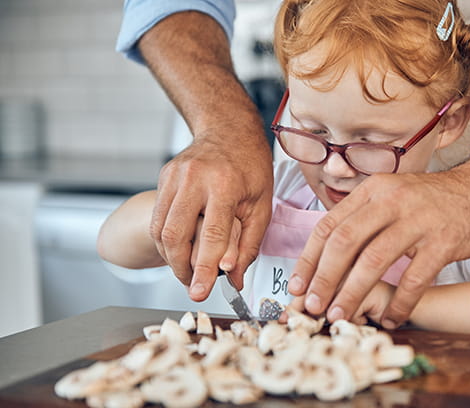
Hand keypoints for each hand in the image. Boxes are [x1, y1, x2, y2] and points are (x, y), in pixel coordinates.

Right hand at [150, 135, 272, 300]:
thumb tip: (235, 279)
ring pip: (160, 229)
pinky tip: (181, 248)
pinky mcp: (164, 177)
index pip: (211, 235)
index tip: (199, 292)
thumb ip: (248, 245)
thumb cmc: (251, 168)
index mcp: (225, 185)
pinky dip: (167, 240)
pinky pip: (158, 217)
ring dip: (171, 257)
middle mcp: (194, 178)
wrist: (229, 130)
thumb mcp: (262, 205)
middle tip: (193, 285)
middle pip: (175, 235)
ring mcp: (175, 176)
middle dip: (181, 268)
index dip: (204, 268)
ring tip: (188, 270)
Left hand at [288, 159, 469, 328]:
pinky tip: (393, 317)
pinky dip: (400, 302)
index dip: (309, 259)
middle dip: (324, 279)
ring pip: (374, 260)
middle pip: (345, 242)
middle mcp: (392, 199)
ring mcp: (419, 219)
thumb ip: (363, 219)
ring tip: (342, 315)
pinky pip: (415, 278)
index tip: (298, 286)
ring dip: (353, 292)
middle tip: (314, 307)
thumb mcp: (393, 196)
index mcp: (373, 190)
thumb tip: (327, 258)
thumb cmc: (433, 201)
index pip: (329, 225)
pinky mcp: (444, 239)